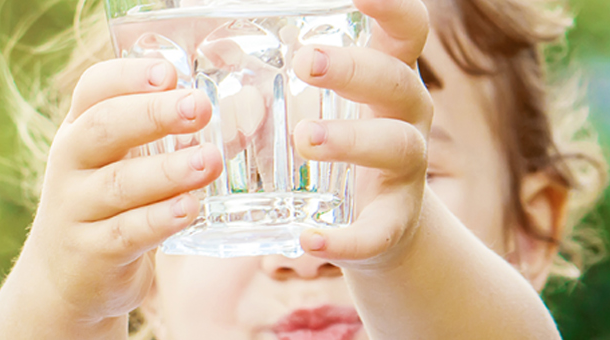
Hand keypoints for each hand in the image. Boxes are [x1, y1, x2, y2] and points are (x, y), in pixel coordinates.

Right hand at [17, 58, 221, 322]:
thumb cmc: (109, 209)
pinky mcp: (90, 253)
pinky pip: (126, 232)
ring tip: (209, 160)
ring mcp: (75, 210)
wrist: (63, 282)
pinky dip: (158, 219)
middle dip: (152, 114)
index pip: (94, 89)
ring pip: (119, 184)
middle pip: (104, 128)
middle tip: (200, 107)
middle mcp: (70, 164)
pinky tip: (189, 209)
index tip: (170, 71)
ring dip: (167, 171)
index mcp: (80, 130)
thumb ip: (174, 138)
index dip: (128, 75)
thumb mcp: (128, 165)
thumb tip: (250, 107)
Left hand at [290, 0, 433, 268]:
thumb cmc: (334, 148)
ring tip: (304, 137)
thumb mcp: (315, 106)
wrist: (377, 229)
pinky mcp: (394, 224)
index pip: (405, 30)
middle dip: (353, 68)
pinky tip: (308, 238)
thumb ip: (276, 76)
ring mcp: (405, 171)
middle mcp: (405, 117)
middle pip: (397, 81)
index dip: (392, 6)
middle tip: (304, 61)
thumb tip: (204, 45)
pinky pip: (378, 231)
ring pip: (396, 147)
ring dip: (351, 138)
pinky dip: (344, 237)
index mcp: (385, 78)